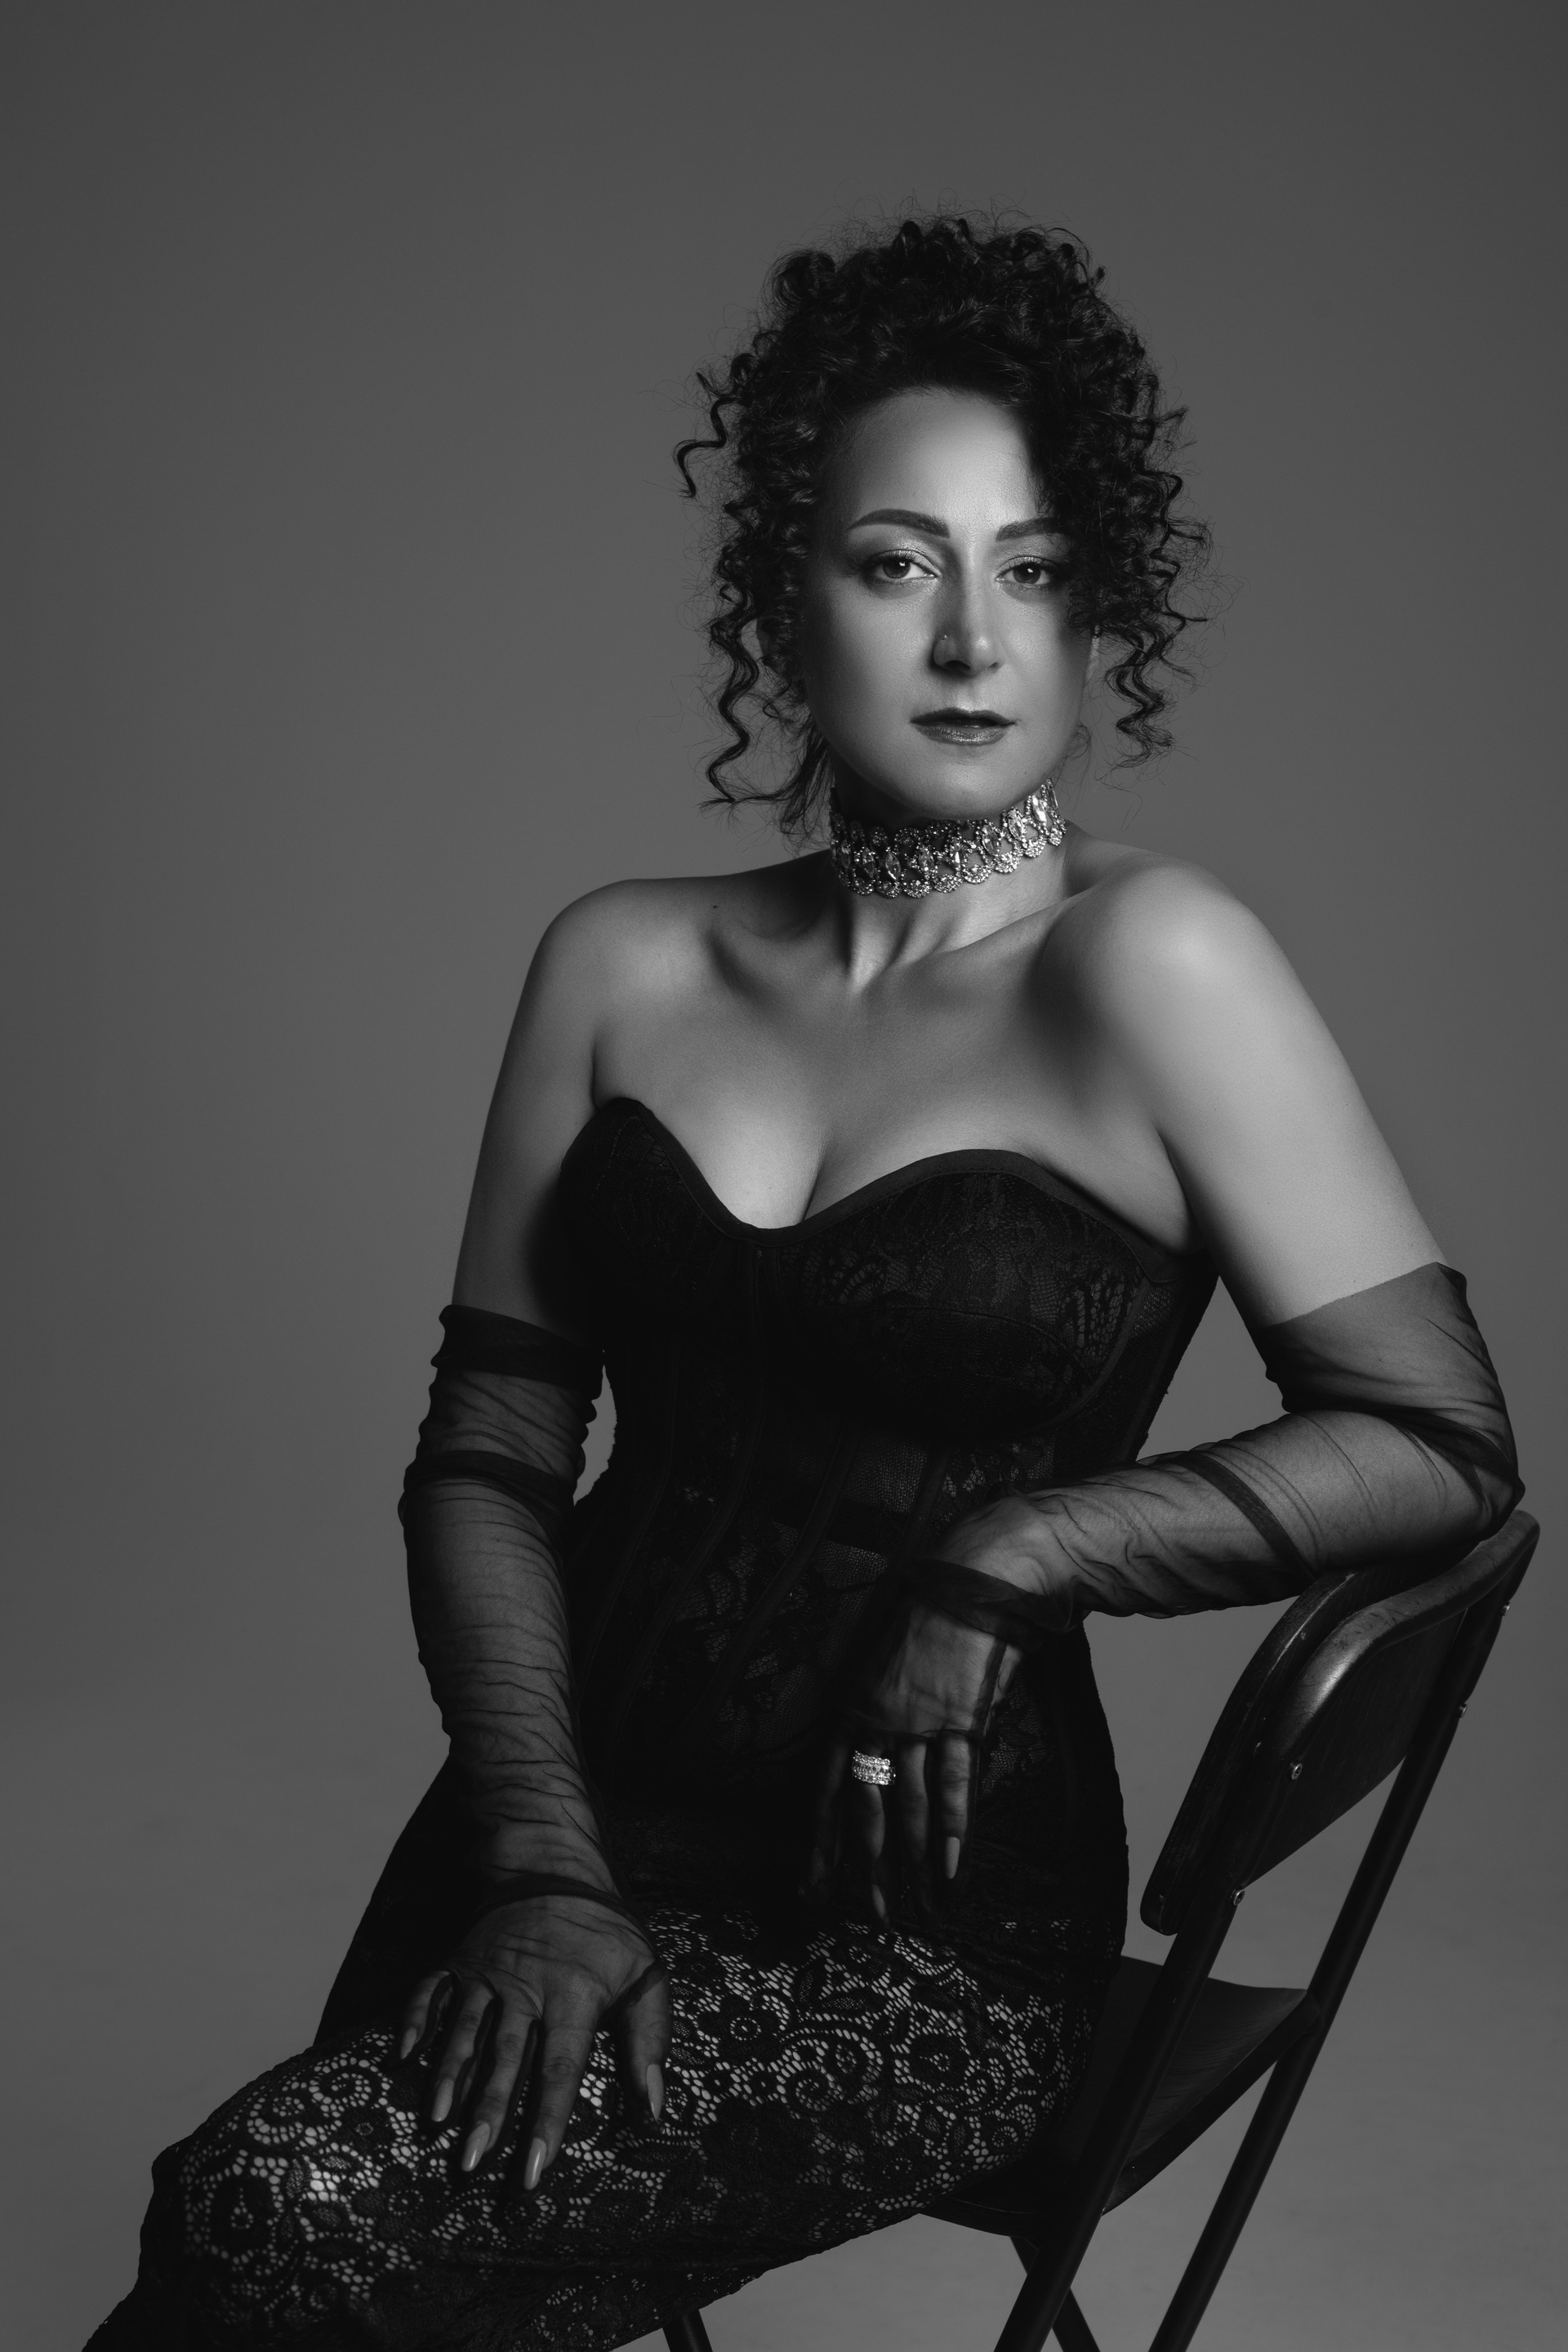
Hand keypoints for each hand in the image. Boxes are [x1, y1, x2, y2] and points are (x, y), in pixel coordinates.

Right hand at [399, 1888, 668, 2187]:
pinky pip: (432, 1990)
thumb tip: (652, 2107)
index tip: (533, 2170)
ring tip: (436, 2120)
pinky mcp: (461, 1960)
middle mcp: (526, 1987)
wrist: (555, 1863)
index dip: (546, 2121)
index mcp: (574, 1994)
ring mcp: (488, 1973)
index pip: (560, 2068)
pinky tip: (403, 2054)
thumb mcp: (645, 1975)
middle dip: (487, 2113)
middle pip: (505, 2058)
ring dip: (449, 2076)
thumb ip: (650, 2039)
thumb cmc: (607, 1931)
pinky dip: (415, 2019)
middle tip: (471, 2163)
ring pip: (465, 2030)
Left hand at [805, 1589, 1020, 1919]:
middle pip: (866, 1808)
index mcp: (852, 1706)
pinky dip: (954, 1831)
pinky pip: (954, 1786)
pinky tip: (951, 1869)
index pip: (826, 1785)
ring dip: (914, 1863)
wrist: (975, 1577)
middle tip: (871, 1913)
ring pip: (910, 1807)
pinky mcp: (962, 1720)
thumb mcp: (886, 1661)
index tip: (813, 1879)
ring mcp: (919, 1723)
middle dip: (867, 1867)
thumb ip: (879, 1709)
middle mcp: (878, 1720)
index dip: (821, 1836)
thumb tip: (880, 1754)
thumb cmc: (932, 1613)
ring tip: (918, 1907)